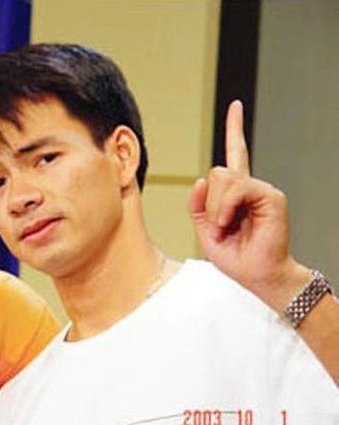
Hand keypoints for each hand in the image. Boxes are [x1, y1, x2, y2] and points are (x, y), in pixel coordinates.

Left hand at [188, 100, 308, 307]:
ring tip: (227, 226)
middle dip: (208, 204)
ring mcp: (261, 189)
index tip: (235, 106)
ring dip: (215, 208)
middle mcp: (249, 186)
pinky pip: (236, 189)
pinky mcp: (270, 196)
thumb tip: (200, 180)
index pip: (234, 154)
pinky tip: (231, 222)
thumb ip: (197, 206)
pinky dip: (225, 208)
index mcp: (235, 193)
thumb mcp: (205, 231)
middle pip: (216, 173)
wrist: (257, 275)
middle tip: (219, 226)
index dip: (234, 130)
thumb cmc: (235, 256)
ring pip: (222, 179)